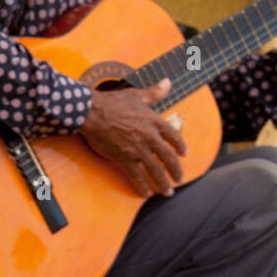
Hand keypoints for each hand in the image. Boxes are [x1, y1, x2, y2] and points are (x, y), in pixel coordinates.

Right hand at [80, 78, 186, 197]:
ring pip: (156, 170)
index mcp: (154, 121)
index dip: (180, 146)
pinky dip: (142, 186)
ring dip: (163, 183)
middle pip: (169, 158)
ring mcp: (138, 149)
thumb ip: (154, 92)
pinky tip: (146, 193)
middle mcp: (150, 137)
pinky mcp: (124, 158)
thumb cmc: (113, 102)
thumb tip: (168, 82)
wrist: (92, 112)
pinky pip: (136, 176)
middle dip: (176, 171)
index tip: (184, 154)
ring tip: (168, 192)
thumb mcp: (137, 95)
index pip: (174, 136)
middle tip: (179, 179)